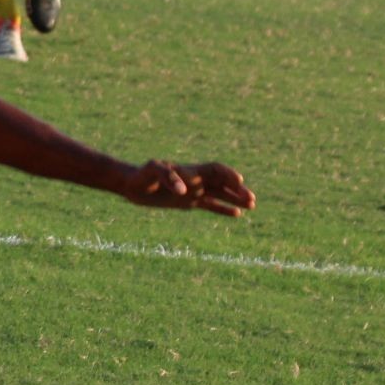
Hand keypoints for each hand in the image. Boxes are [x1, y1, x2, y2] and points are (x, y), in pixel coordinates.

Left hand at [121, 159, 253, 216]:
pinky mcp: (188, 202)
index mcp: (190, 170)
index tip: (239, 181)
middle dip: (237, 190)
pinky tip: (237, 214)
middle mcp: (195, 180)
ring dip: (235, 199)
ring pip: (220, 194)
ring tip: (252, 206)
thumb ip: (168, 177)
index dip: (228, 174)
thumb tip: (184, 190)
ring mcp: (193, 191)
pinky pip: (210, 205)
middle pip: (222, 183)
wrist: (132, 184)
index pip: (215, 170)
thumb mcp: (152, 171)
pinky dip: (223, 209)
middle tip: (252, 200)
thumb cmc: (142, 174)